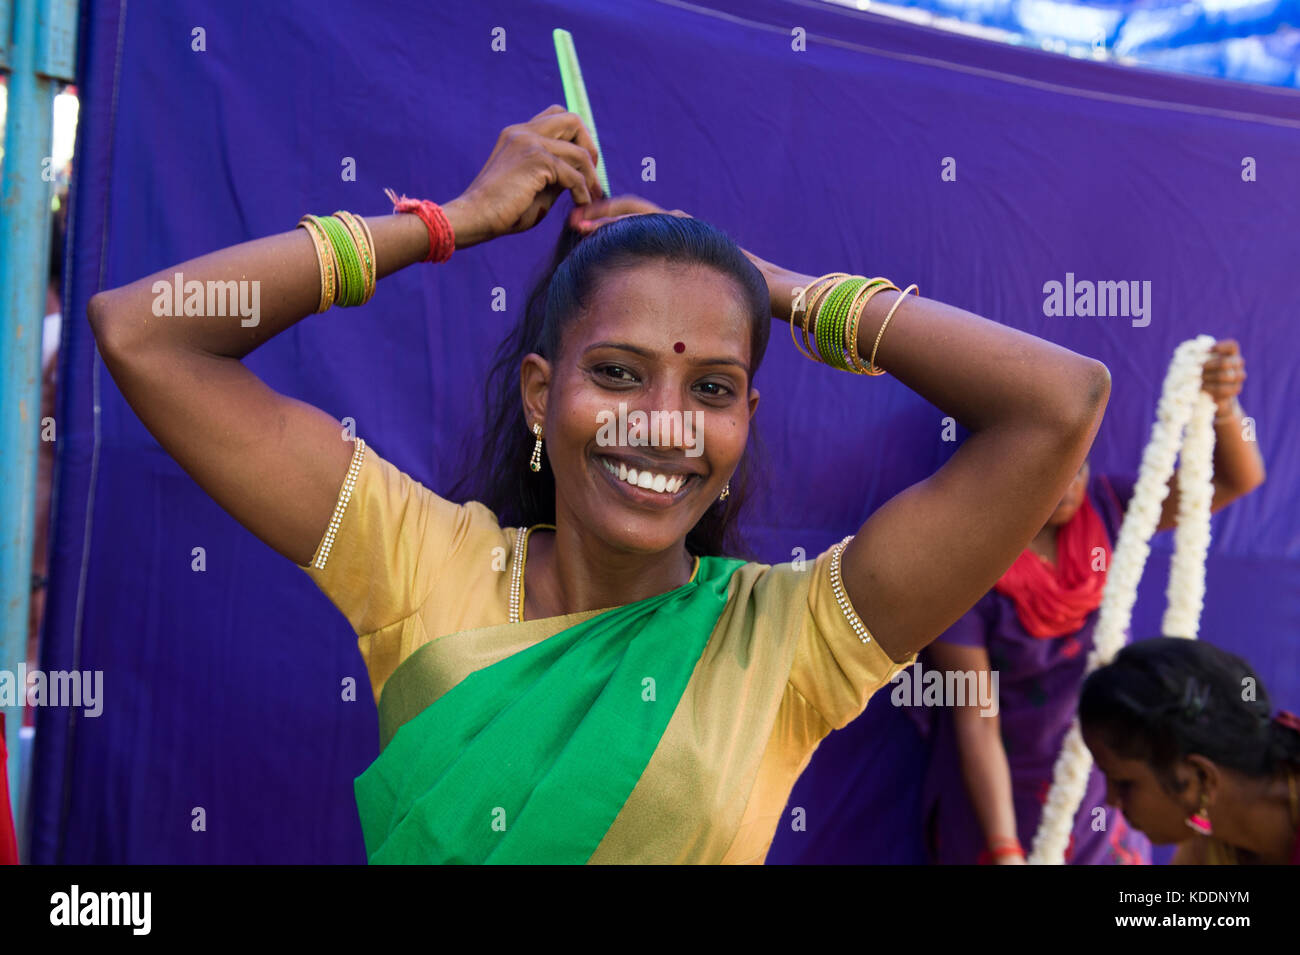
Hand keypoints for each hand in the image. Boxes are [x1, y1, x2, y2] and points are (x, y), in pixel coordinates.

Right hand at [447, 105, 603, 247]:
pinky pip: (573, 174)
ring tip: (591, 198)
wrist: (475, 217)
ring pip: (579, 150)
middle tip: (592, 176)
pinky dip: (582, 191)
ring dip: (590, 177)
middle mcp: (524, 131)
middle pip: (572, 120)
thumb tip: (582, 174)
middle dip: (590, 146)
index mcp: (519, 134)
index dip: (577, 137)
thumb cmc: (503, 210)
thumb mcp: (536, 187)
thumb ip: (556, 174)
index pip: (557, 117)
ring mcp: (529, 141)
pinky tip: (581, 204)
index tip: (583, 165)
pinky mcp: (535, 159)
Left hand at [566, 196, 793, 317]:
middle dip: (598, 216)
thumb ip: (674, 313)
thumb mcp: (696, 311)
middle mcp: (680, 235)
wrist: (779, 294)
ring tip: (578, 220)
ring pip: (639, 211)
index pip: (634, 233)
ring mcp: (688, 228)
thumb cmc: (740, 310)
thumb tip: (651, 340)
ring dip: (607, 214)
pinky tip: (603, 225)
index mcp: (677, 251)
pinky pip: (654, 218)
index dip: (605, 234)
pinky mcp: (693, 230)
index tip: (575, 241)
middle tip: (569, 222)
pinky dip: (626, 219)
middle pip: (630, 216)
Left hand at [1201, 339, 1245, 413]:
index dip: (1219, 347)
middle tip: (1197, 369)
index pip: (1231, 346)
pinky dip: (1210, 387)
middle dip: (1207, 366)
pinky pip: (1223, 388)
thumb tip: (1192, 356)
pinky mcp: (1236, 388)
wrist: (1210, 391)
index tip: (1204, 351)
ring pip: (1224, 376)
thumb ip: (1199, 356)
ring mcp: (1239, 375)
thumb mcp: (1200, 361)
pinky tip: (1202, 387)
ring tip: (1198, 379)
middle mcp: (1238, 362)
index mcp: (1231, 352)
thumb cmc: (1203, 371)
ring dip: (1208, 377)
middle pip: (1224, 362)